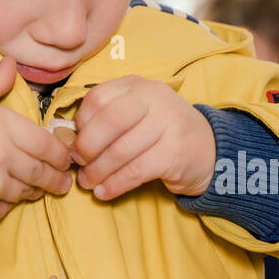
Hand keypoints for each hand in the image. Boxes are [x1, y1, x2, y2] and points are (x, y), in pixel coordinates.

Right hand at [0, 56, 73, 230]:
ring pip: (27, 192)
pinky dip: (2, 204)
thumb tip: (13, 63)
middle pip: (43, 171)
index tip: (65, 159)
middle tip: (60, 180)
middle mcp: (0, 155)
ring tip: (25, 186)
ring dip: (29, 190)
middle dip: (55, 177)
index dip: (60, 154)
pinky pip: (6, 209)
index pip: (46, 143)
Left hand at [71, 75, 215, 200]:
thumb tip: (70, 140)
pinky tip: (105, 192)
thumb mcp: (138, 114)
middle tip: (79, 165)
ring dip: (98, 172)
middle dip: (86, 149)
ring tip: (89, 183)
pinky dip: (115, 185)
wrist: (208, 149)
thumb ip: (108, 119)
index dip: (81, 124)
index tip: (76, 143)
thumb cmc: (162, 133)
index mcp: (139, 86)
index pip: (98, 98)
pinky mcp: (175, 153)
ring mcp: (168, 124)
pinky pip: (134, 172)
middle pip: (108, 122)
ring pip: (120, 151)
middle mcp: (155, 99)